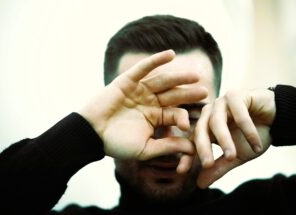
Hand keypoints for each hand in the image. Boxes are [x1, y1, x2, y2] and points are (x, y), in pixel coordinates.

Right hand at [79, 50, 206, 159]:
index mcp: (154, 118)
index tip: (189, 124)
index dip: (184, 118)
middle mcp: (149, 103)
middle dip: (188, 94)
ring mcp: (139, 90)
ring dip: (179, 77)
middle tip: (205, 91)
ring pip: (163, 81)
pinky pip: (144, 68)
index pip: (175, 114)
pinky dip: (156, 60)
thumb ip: (167, 146)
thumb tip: (192, 149)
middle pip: (173, 96)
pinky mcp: (128, 80)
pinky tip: (171, 54)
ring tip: (195, 74)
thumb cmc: (116, 144)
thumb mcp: (145, 149)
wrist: (91, 134)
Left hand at [193, 88, 275, 187]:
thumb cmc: (253, 137)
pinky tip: (256, 144)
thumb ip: (219, 167)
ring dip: (225, 140)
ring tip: (233, 157)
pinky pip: (239, 113)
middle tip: (208, 165)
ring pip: (217, 120)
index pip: (192, 141)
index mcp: (206, 126)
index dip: (187, 156)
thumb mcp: (236, 156)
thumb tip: (199, 185)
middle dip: (204, 148)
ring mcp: (222, 102)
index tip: (181, 171)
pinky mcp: (237, 95)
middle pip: (201, 129)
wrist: (277, 121)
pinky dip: (247, 130)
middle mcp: (210, 113)